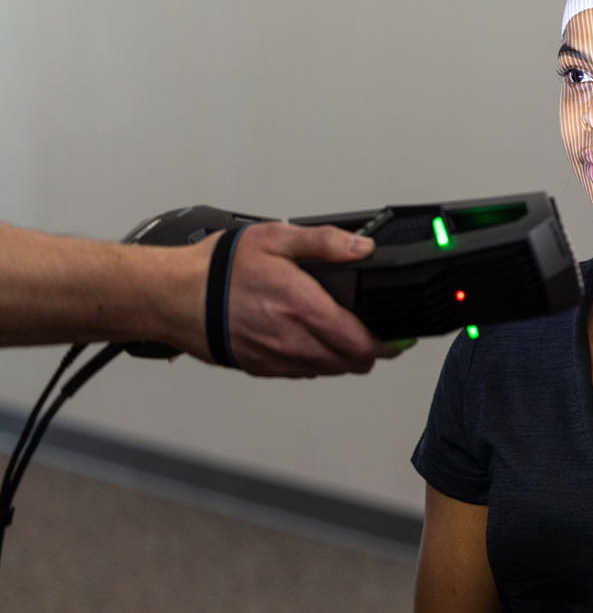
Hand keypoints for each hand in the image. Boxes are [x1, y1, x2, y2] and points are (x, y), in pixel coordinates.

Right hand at [186, 223, 409, 377]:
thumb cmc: (220, 269)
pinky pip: (304, 373)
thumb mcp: (275, 239)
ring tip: (346, 334)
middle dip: (370, 349)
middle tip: (375, 332)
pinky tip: (313, 340)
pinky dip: (317, 361)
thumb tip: (363, 247)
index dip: (387, 341)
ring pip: (330, 370)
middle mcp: (293, 340)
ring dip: (344, 357)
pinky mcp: (263, 368)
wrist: (174, 297)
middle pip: (352, 362)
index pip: (362, 343)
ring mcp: (277, 358)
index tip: (398, 334)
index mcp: (303, 308)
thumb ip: (325, 243)